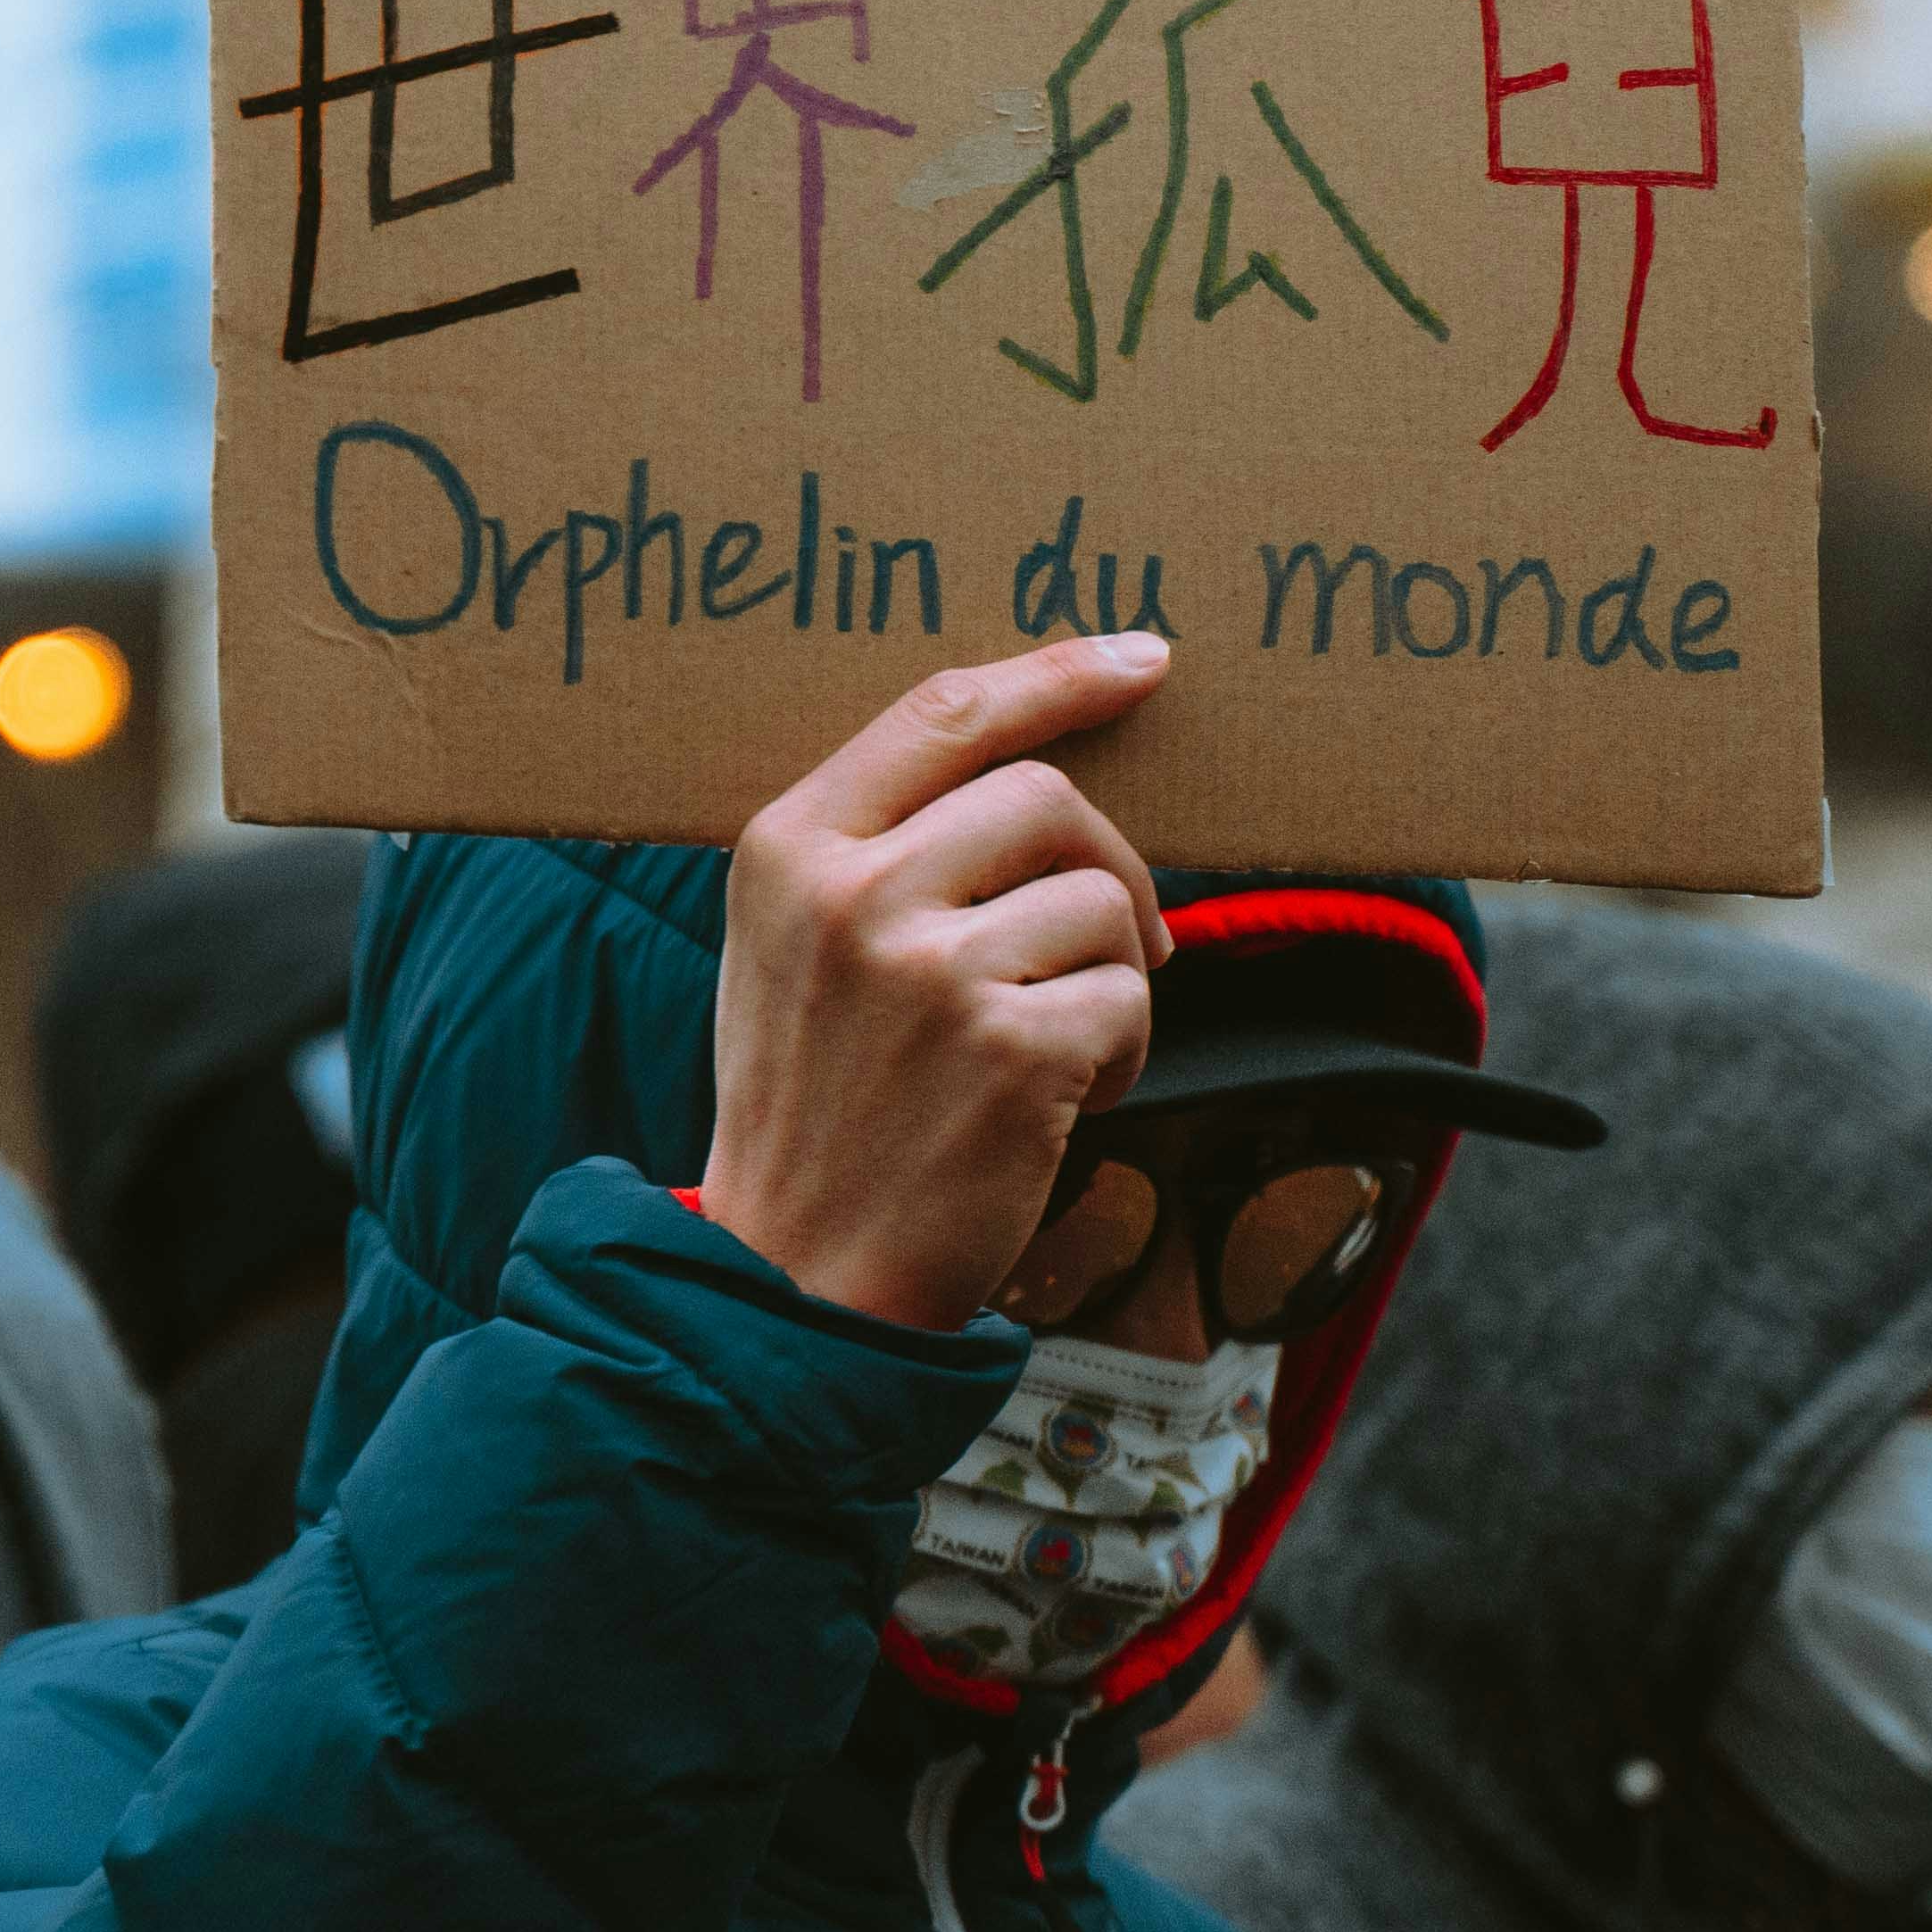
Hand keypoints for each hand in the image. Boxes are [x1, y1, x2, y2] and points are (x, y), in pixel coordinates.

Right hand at [697, 641, 1171, 1325]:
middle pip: (1047, 797)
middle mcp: (852, 893)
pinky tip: (1064, 1106)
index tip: (1142, 658)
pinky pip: (1130, 1001)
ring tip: (1055, 1049)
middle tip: (1108, 945)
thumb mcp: (796, 943)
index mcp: (789, 845)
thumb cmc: (815, 1097)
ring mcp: (930, 971)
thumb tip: (1050, 759)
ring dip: (1114, 977)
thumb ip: (885, 843)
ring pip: (1104, 901)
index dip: (1056, 673)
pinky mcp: (1010, 1051)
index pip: (946, 712)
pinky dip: (1123, 1056)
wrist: (794, 1273)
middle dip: (1104, 867)